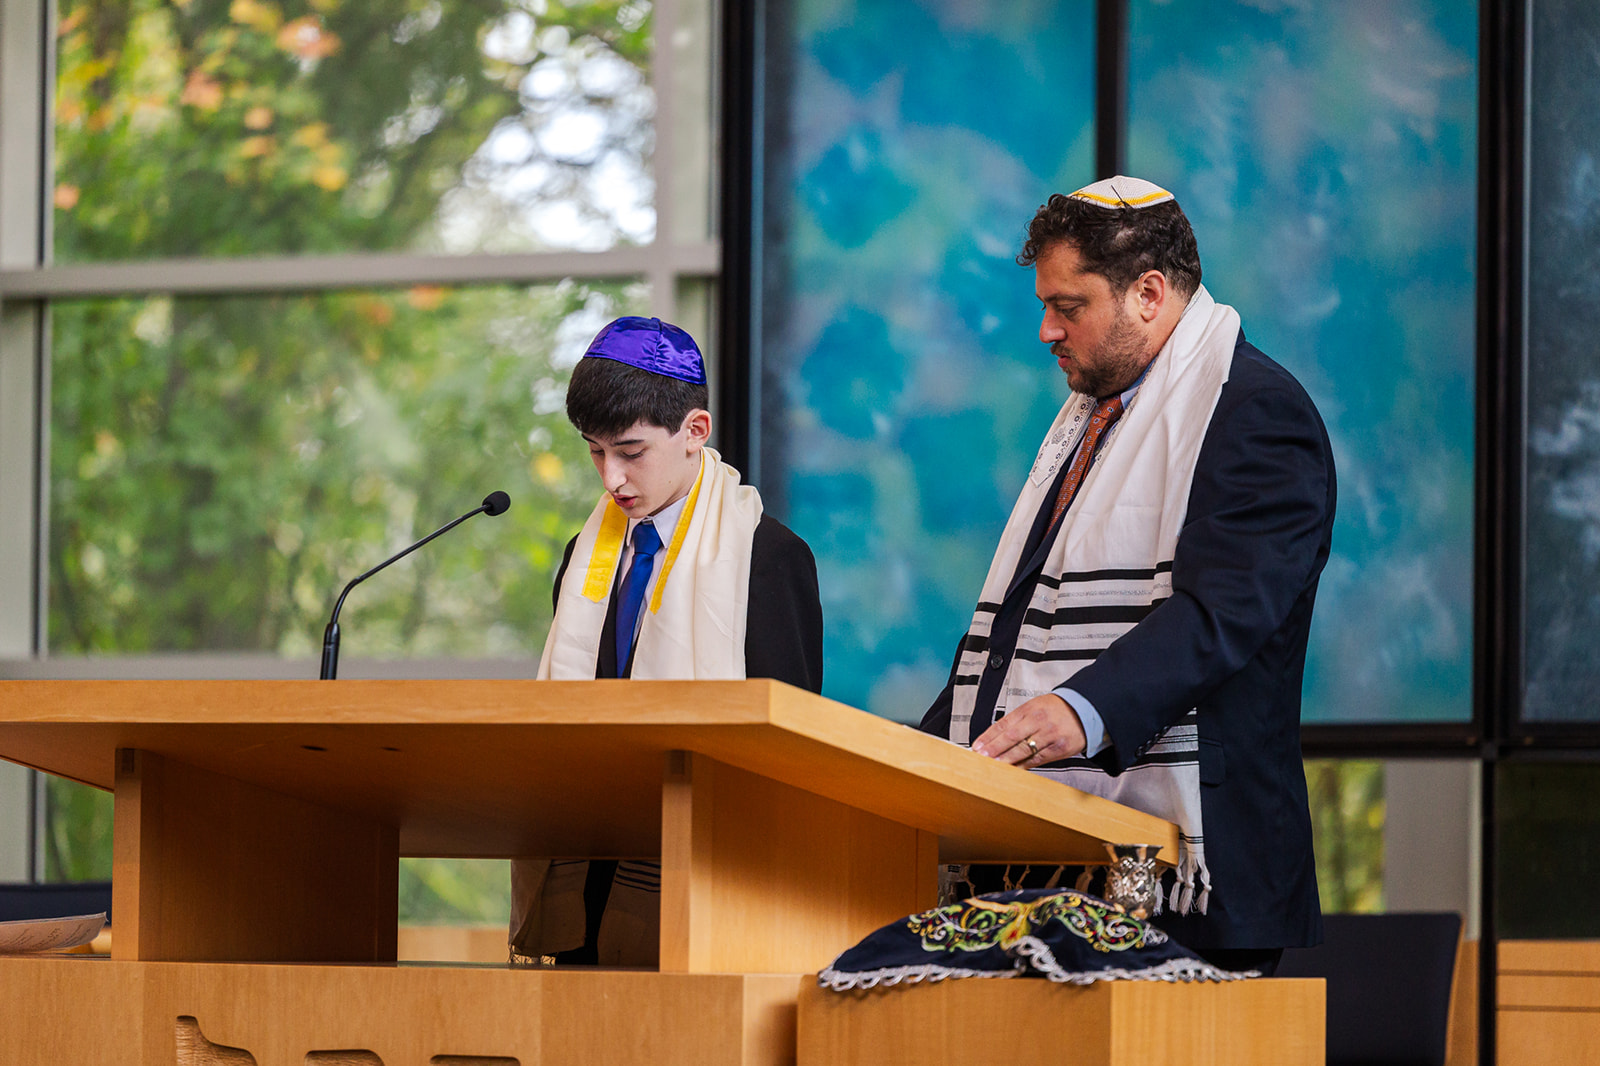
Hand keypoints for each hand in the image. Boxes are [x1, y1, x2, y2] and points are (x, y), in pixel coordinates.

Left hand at [971, 692, 1086, 766]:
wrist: (1086, 709)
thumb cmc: (1057, 709)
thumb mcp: (1035, 707)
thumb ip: (1016, 721)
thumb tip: (994, 737)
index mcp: (1029, 708)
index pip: (1003, 723)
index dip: (988, 736)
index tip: (976, 746)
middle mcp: (1038, 720)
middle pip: (1011, 736)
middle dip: (993, 748)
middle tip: (979, 757)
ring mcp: (1049, 735)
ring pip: (1023, 750)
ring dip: (1005, 759)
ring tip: (992, 766)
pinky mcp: (1059, 748)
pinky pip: (1037, 759)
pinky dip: (1023, 766)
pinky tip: (1012, 770)